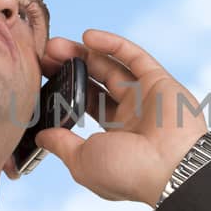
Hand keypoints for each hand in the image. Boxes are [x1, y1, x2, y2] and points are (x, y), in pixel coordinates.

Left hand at [26, 28, 209, 205]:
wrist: (172, 168)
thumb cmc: (128, 173)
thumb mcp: (83, 162)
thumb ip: (62, 145)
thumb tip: (42, 136)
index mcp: (113, 138)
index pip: (84, 107)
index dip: (63, 91)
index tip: (39, 79)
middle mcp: (129, 115)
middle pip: (94, 83)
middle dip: (68, 68)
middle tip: (44, 55)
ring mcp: (145, 97)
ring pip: (110, 66)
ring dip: (82, 53)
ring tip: (55, 45)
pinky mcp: (159, 81)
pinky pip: (134, 56)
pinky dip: (112, 44)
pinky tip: (87, 36)